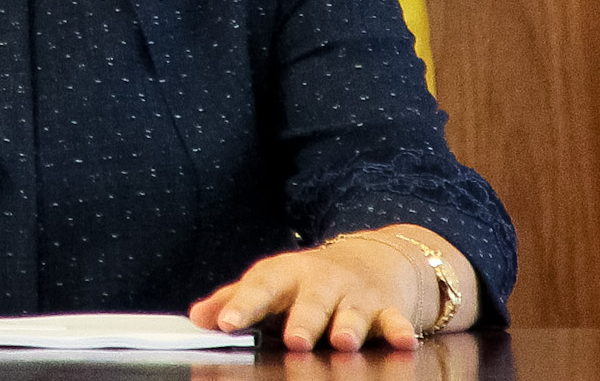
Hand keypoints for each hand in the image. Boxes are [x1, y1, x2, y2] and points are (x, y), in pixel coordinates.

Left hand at [193, 230, 451, 351]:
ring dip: (348, 326)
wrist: (373, 258)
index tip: (225, 323)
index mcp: (285, 275)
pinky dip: (400, 330)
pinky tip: (403, 341)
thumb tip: (196, 318)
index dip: (241, 305)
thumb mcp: (272, 284)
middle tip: (293, 340)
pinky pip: (395, 320)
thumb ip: (235, 300)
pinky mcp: (388, 308)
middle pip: (310, 301)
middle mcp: (321, 283)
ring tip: (342, 342)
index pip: (259, 288)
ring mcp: (355, 295)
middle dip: (302, 320)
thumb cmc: (309, 280)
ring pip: (352, 312)